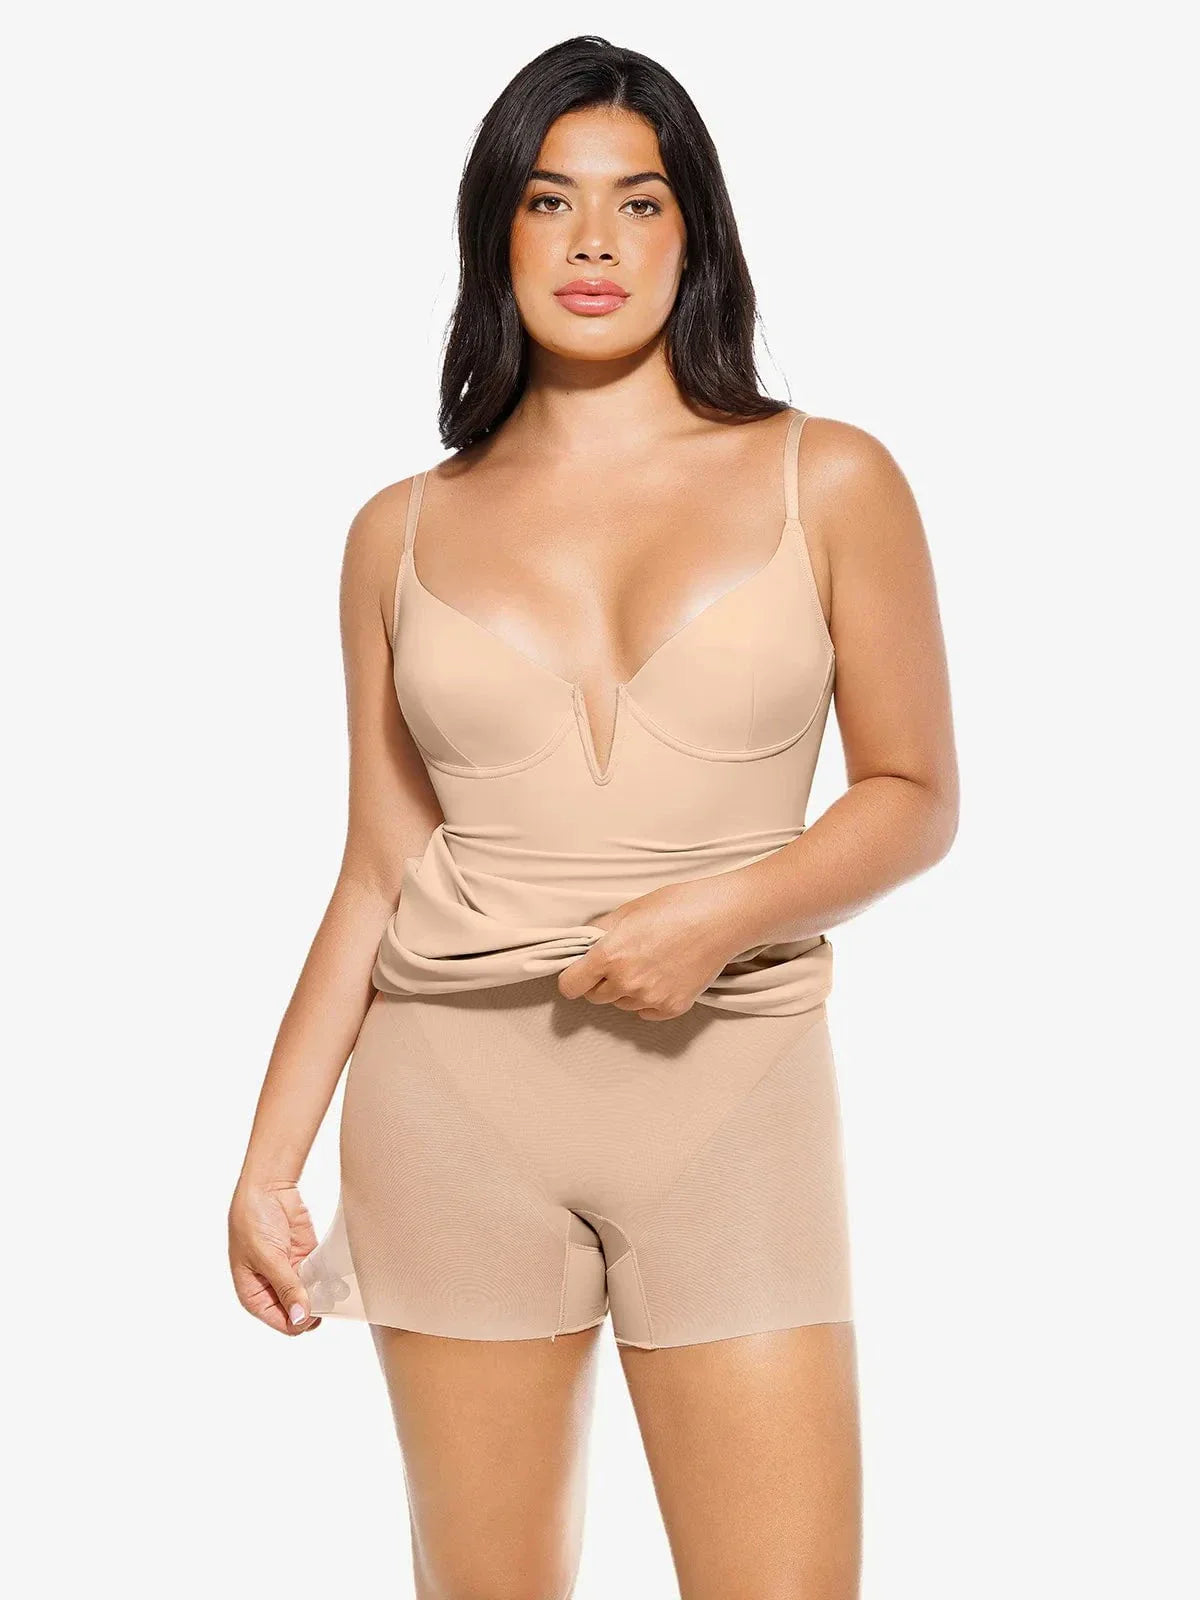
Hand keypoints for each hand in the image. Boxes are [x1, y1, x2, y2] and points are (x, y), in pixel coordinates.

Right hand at [228, 1179, 321, 1335]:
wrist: (267, 1188)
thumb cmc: (252, 1221)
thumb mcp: (268, 1258)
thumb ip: (286, 1288)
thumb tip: (299, 1319)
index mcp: (254, 1295)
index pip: (282, 1323)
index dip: (300, 1320)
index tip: (314, 1308)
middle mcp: (272, 1289)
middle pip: (299, 1313)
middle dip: (314, 1308)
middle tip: (328, 1298)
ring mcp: (290, 1274)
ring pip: (312, 1297)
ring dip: (324, 1295)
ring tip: (335, 1289)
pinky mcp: (305, 1259)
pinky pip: (320, 1278)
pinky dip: (329, 1280)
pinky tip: (336, 1277)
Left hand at [557, 877, 739, 1019]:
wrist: (721, 917)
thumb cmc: (677, 906)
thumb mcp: (629, 910)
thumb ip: (600, 931)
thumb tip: (582, 945)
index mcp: (609, 955)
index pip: (570, 986)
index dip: (573, 978)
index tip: (580, 973)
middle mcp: (627, 981)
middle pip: (596, 997)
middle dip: (602, 982)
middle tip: (622, 961)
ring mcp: (651, 998)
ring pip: (622, 1004)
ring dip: (627, 990)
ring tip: (649, 964)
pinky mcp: (673, 1007)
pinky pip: (646, 1012)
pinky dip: (650, 1000)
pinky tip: (663, 977)